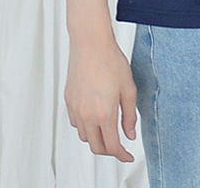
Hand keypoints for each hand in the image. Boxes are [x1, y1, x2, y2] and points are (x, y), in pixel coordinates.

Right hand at [65, 37, 136, 161]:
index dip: (122, 155)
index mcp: (104, 114)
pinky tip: (95, 116)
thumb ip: (130, 115)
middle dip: (109, 151)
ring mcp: (76, 108)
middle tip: (119, 146)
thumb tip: (130, 134)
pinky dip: (86, 126)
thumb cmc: (110, 60)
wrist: (90, 43)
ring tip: (107, 129)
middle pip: (96, 147)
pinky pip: (76, 123)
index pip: (112, 146)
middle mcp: (87, 115)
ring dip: (97, 138)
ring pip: (85, 136)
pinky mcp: (69, 100)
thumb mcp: (128, 88)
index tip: (128, 156)